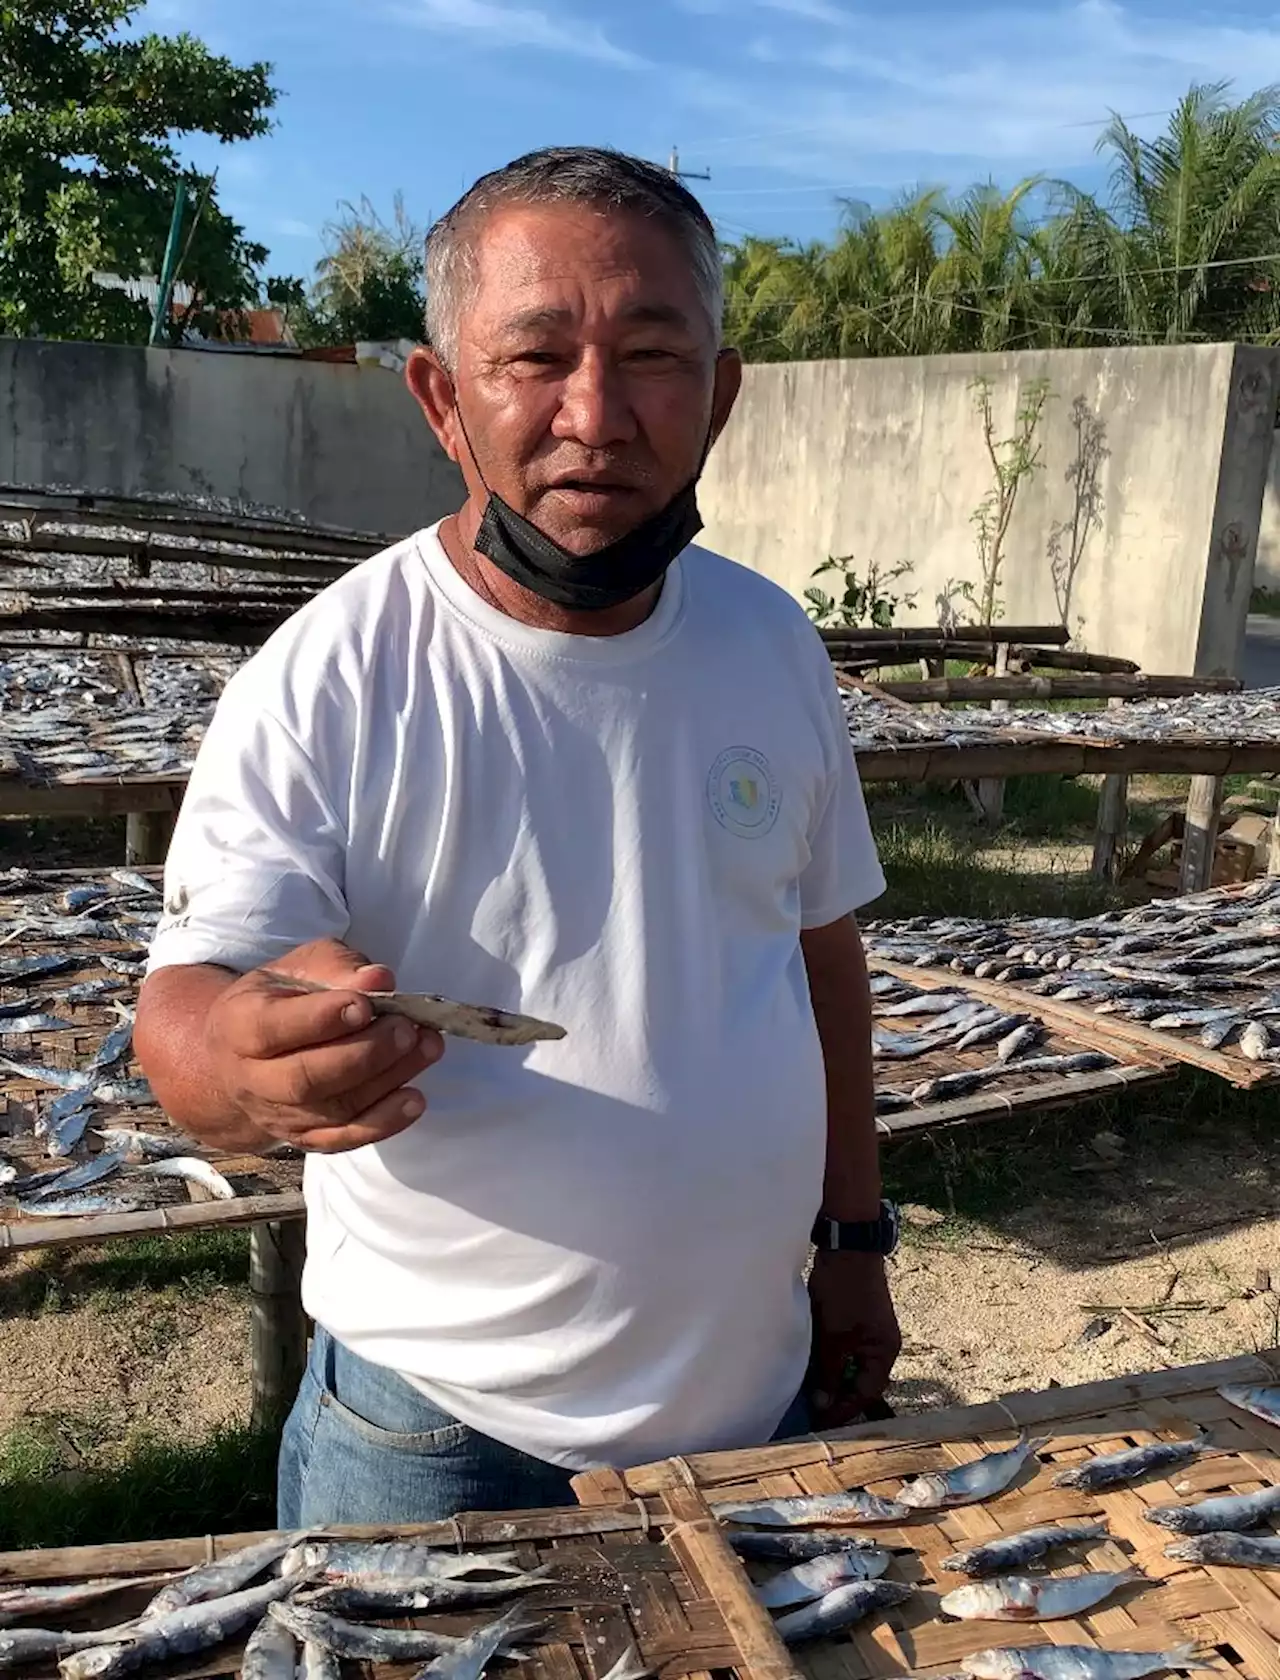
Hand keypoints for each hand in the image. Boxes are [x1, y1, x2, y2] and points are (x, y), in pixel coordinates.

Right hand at [203, 939, 444, 1153]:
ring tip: (427, 1048)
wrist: (245, 1057)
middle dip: (364, 1054)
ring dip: (387, 1080)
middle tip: (405, 1029)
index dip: (321, 1019)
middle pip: (306, 1078)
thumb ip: (337, 968)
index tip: (364, 1005)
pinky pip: (344, 1139)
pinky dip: (383, 1122)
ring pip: (333, 1108)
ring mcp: (278, 1114)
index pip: (274, 1027)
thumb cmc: (281, 1000)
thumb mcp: (300, 968)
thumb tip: (379, 980)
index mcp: (240, 1024)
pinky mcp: (305, 1137)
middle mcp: (252, 1078)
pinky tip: (415, 1098)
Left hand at [806, 1249, 901, 1430]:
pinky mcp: (855, 1320)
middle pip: (860, 1381)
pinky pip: (844, 1350)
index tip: (820, 1422)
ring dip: (832, 1377)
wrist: (846, 1247)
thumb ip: (830, 1372)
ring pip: (850, 1365)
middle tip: (813, 1411)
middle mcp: (881, 1345)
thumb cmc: (844, 1293)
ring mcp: (868, 1331)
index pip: (867, 1393)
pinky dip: (830, 1359)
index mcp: (884, 1352)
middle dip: (838, 1396)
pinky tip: (812, 1365)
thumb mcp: (834, 1337)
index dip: (844, 1410)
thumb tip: (824, 1404)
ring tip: (810, 1392)